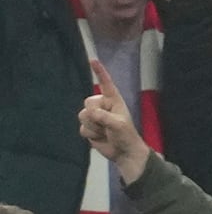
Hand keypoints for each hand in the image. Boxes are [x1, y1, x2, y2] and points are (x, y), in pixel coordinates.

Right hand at [79, 58, 149, 181]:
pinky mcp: (89, 127)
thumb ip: (104, 117)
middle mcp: (101, 105)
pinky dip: (91, 135)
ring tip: (105, 132)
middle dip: (95, 116)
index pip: (105, 83)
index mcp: (112, 100)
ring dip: (94, 127)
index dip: (99, 72)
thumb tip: (90, 114)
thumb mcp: (119, 125)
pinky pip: (82, 128)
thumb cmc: (126, 136)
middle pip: (88, 103)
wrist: (124, 153)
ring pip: (83, 116)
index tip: (93, 60)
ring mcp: (94, 116)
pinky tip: (100, 138)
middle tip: (107, 126)